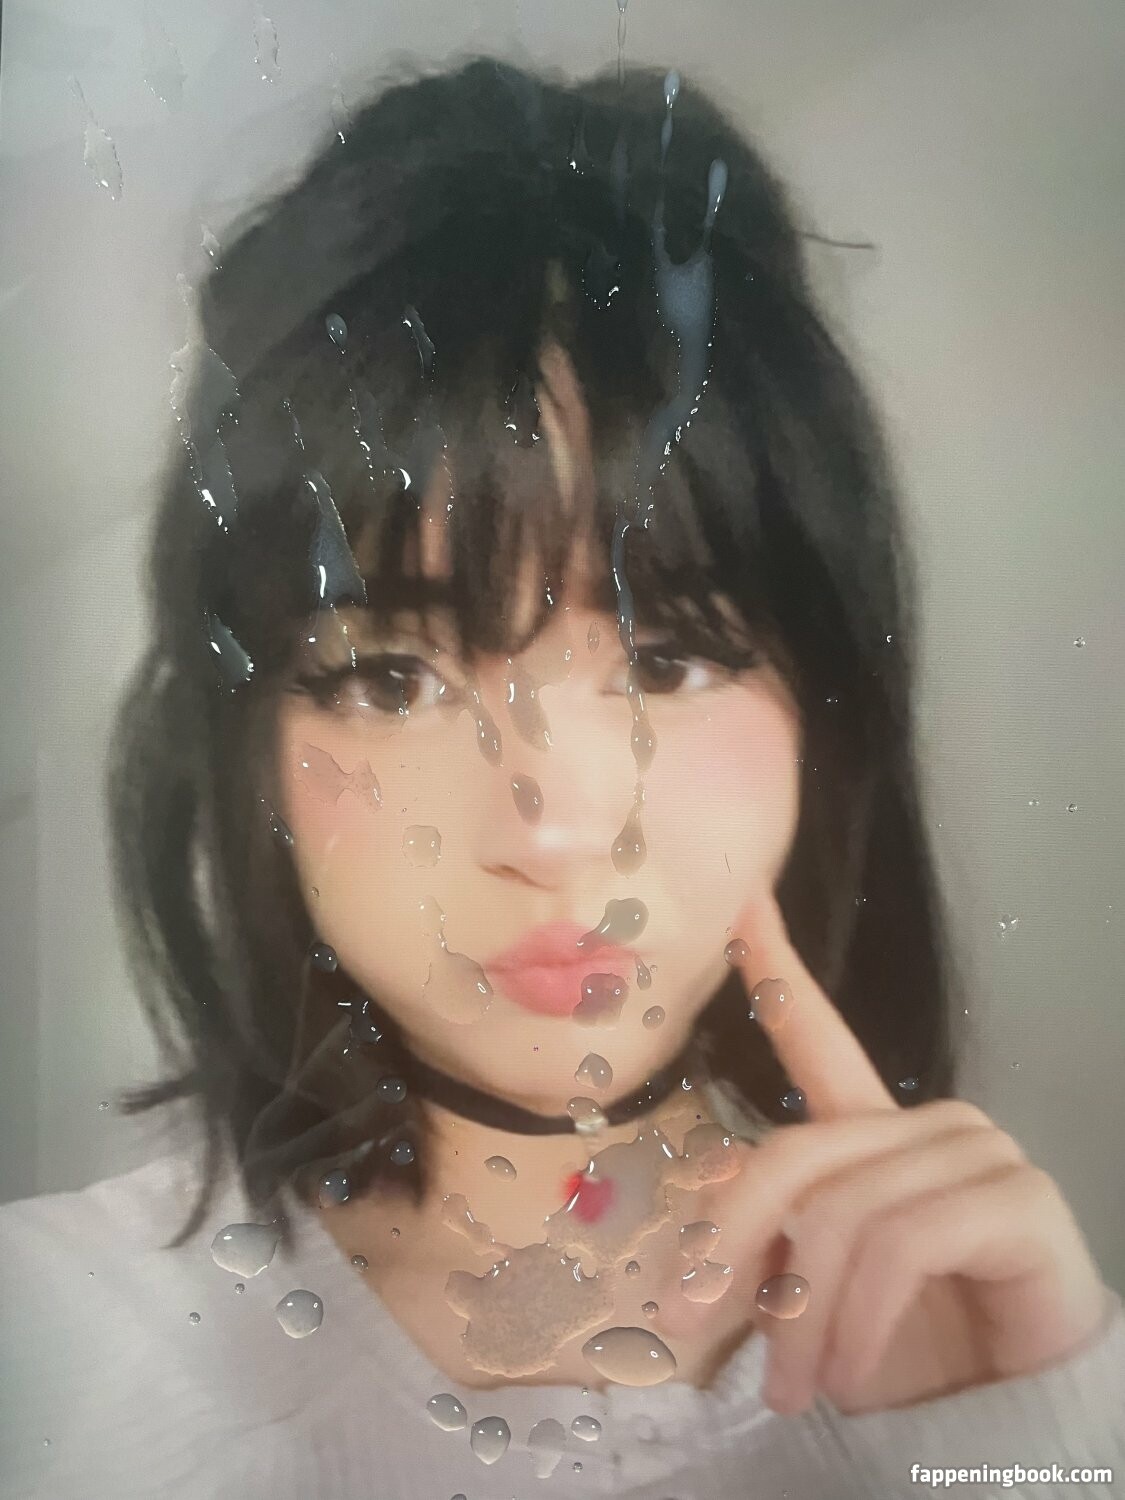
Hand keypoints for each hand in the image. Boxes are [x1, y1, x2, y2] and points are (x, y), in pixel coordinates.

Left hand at [654, 894, 1107, 1414]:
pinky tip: (854, 1373)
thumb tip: (688, 1256)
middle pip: (793, 1157)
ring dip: (805, 1317)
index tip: (741, 901)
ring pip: (842, 1215)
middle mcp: (925, 1123)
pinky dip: (861, 1320)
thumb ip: (764, 1251)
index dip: (776, 969)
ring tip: (798, 1388)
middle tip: (696, 1326)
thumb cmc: (911, 1353)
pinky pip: (901, 1245)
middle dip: (734, 1250)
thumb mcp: (812, 1298)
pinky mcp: (1017, 1197)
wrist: (1012, 1424)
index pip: (818, 1037)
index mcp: (870, 1133)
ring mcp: (976, 1152)